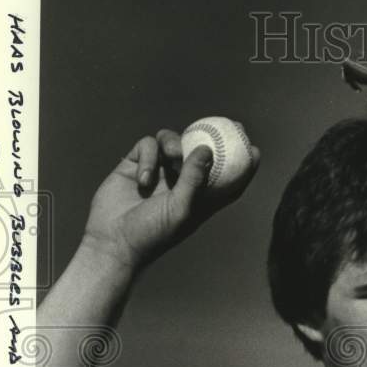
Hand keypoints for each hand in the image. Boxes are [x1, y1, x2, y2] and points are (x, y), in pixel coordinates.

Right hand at [82, 128, 259, 270]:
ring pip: (173, 141)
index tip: (254, 150)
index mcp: (200, 198)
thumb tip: (207, 149)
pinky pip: (148, 145)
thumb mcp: (180, 209)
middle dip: (215, 136)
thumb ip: (195, 179)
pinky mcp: (136, 165)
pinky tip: (143, 181)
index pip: (227, 179)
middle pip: (203, 152)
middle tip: (226, 124)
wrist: (112, 241)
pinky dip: (148, 158)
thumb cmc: (152, 234)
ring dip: (174, 144)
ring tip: (173, 158)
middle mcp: (182, 182)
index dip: (242, 165)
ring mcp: (159, 172)